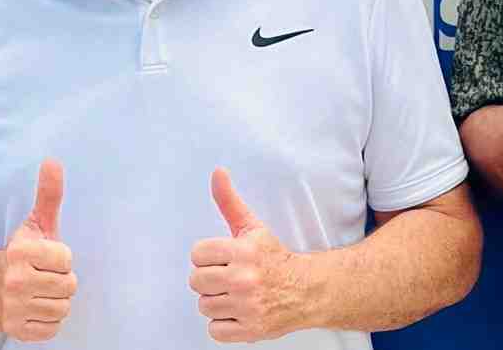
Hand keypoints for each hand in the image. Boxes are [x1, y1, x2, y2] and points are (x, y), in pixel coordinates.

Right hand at [0, 160, 75, 341]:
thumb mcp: (33, 224)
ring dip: (55, 301)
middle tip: (45, 276)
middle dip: (60, 280)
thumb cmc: (18, 254)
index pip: (66, 258)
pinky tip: (35, 308)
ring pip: (62, 308)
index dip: (60, 257)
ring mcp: (13, 309)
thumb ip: (48, 195)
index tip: (46, 256)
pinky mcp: (15, 331)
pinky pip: (52, 329)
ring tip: (40, 291)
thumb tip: (53, 161)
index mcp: (21, 253)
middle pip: (69, 285)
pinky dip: (47, 321)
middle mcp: (15, 282)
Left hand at [190, 169, 312, 342]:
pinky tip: (238, 311)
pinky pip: (214, 329)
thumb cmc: (274, 258)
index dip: (209, 255)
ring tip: (235, 293)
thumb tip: (217, 173)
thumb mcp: (252, 226)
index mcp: (244, 251)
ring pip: (204, 305)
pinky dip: (224, 323)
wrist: (306, 289)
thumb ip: (229, 201)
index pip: (198, 254)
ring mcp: (247, 306)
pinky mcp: (249, 329)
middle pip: (196, 280)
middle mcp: (245, 278)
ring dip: (217, 301)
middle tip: (228, 276)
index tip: (224, 257)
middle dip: (210, 278)